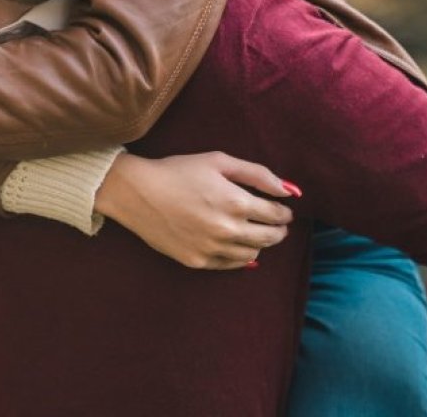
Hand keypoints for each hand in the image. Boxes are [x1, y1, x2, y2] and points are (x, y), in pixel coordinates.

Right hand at [94, 152, 296, 269]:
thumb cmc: (177, 170)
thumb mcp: (218, 161)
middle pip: (270, 238)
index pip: (277, 215)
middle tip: (276, 223)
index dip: (284, 212)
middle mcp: (227, 230)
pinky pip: (231, 265)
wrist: (136, 192)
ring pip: (253, 254)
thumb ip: (258, 174)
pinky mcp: (197, 261)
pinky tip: (237, 245)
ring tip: (255, 232)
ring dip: (261, 243)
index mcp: (236, 202)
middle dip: (278, 230)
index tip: (282, 208)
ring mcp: (212, 249)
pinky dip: (241, 257)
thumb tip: (290, 191)